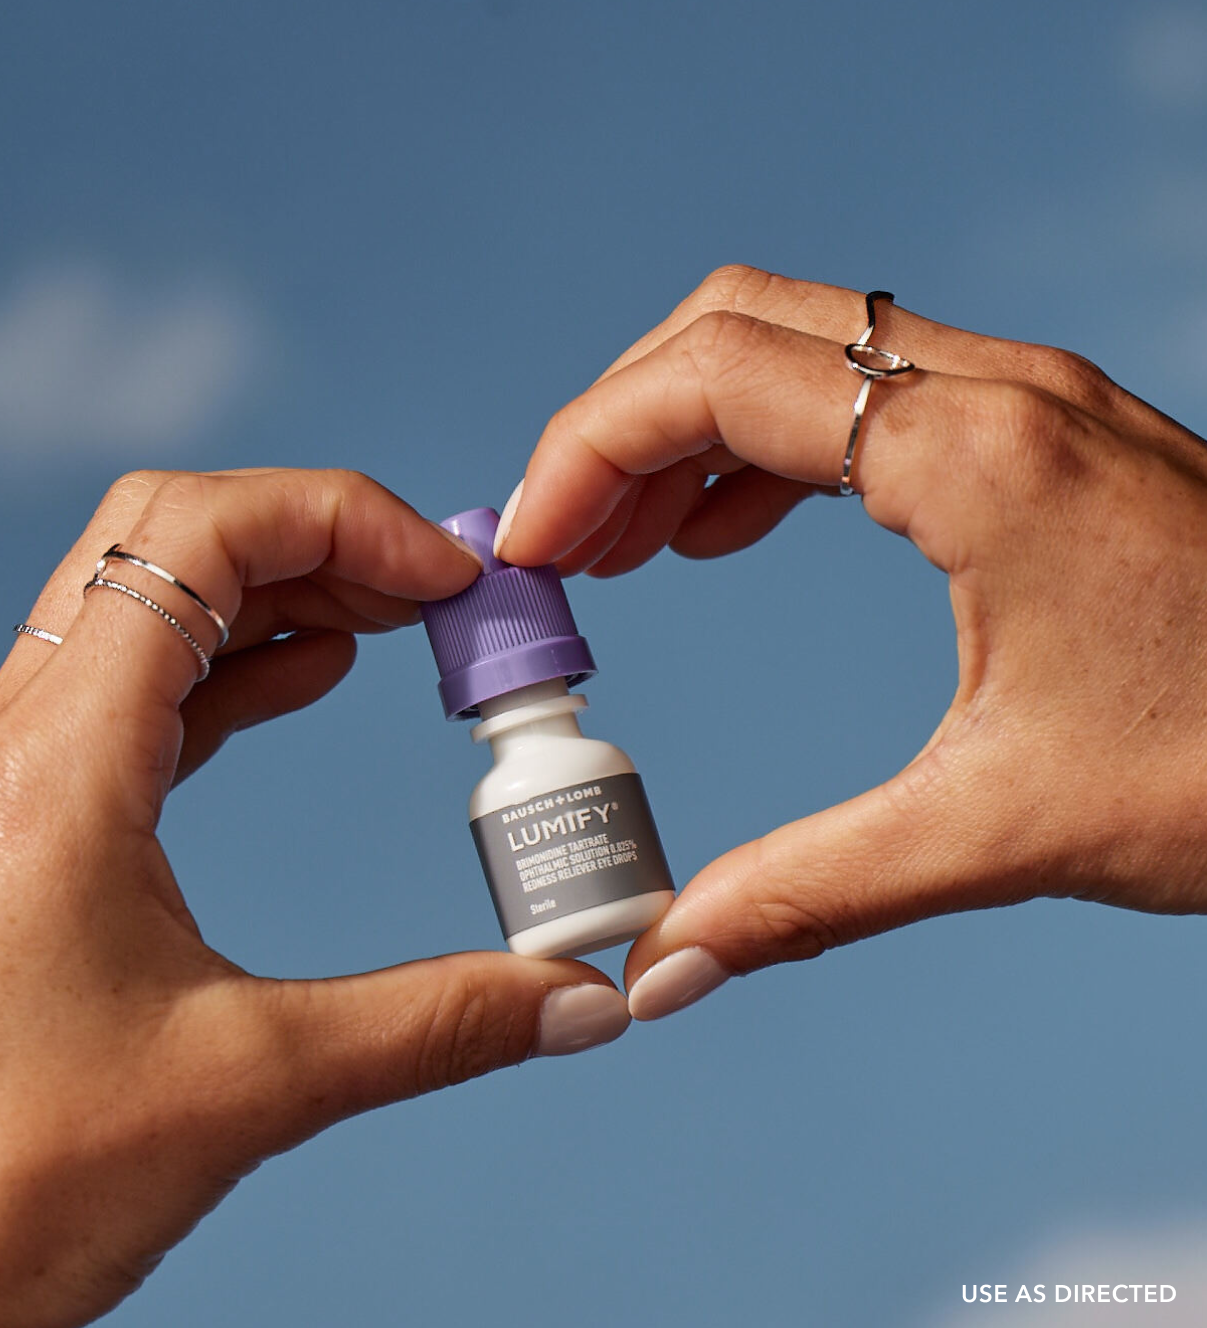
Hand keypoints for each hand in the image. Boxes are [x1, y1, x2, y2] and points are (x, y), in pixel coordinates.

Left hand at [0, 469, 629, 1327]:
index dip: (341, 518)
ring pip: (154, 602)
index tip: (448, 577)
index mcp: (57, 771)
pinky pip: (144, 685)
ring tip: (399, 618)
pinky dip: (240, 656)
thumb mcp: (242, 1090)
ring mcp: (16, 777)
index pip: (197, 537)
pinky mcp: (33, 820)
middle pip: (170, 538)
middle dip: (320, 535)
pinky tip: (311, 672)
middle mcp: (16, 744)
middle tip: (438, 591)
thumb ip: (432, 1027)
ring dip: (284, 588)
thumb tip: (578, 999)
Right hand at [495, 266, 1206, 1019]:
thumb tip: (668, 962)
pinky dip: (770, 448)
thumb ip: (813, 888)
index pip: (717, 380)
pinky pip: (866, 395)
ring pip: (802, 348)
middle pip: (739, 328)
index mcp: (975, 457)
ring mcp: (1029, 401)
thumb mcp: (1007, 828)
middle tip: (562, 547)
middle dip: (621, 426)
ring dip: (690, 431)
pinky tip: (731, 530)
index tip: (528, 547)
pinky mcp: (1045, 436)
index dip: (588, 450)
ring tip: (626, 546)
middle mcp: (998, 392)